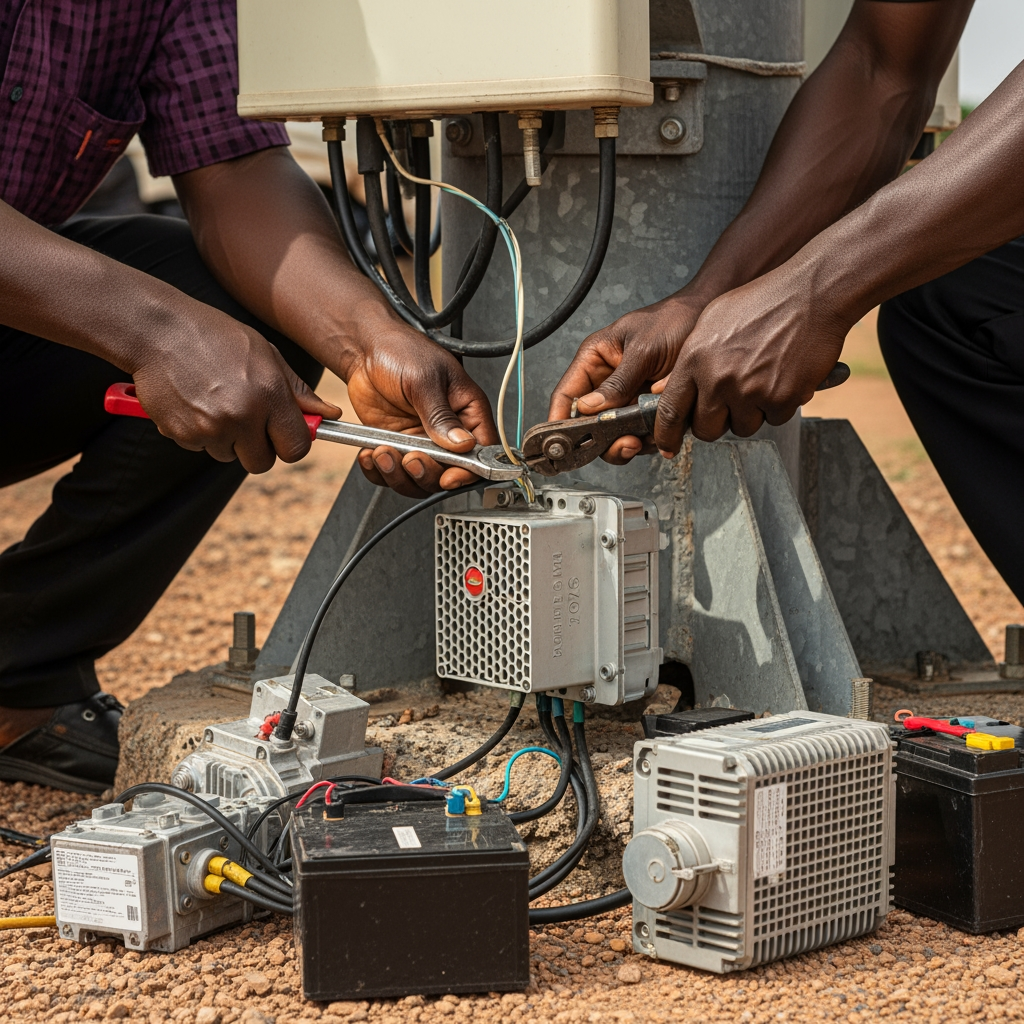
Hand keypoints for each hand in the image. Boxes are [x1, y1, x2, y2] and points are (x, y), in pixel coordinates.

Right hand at [131, 306, 339, 473]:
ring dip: (226, 439)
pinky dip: (199, 433)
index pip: (296, 448)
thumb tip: (329, 415)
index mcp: (268, 394)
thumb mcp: (266, 354)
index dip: (291, 444)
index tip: (283, 435)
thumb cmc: (215, 337)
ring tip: (215, 401)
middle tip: (247, 420)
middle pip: (261, 462)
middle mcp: (242, 415)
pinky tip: (195, 402)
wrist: (156, 329)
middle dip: (257, 448)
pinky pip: (200, 448)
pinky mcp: (182, 434)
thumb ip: (298, 391)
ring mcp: (210, 428)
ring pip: (228, 456)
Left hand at [341, 322, 497, 497]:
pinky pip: (393, 474)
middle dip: (427, 473)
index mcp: (467, 410)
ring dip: (400, 475)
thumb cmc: (401, 351)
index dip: (469, 471)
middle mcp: (448, 431)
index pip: (482, 452)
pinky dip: (379, 473)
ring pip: (420, 480)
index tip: (449, 476)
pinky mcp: (398, 446)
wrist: (366, 349)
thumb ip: (441, 415)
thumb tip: (464, 444)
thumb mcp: (423, 380)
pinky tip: (371, 455)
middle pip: (449, 473)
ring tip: (383, 452)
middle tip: (410, 457)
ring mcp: (422, 441)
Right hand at [548, 293, 705, 463]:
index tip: (560, 443)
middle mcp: (607, 382)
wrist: (712, 322)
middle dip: (603, 439)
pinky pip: (639, 434)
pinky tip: (658, 432)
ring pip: (614, 435)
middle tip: (623, 443)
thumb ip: (618, 382)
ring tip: (642, 438)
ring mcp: (627, 398)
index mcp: (595, 360)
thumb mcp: (643, 350)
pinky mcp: (647, 410)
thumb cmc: (675, 320)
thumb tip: (590, 409)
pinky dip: (647, 439)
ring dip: (627, 442)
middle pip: (589, 424)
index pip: (566, 396)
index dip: (559, 422)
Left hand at [653, 267, 847, 453]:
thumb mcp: (711, 322)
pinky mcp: (781, 399)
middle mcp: (719, 379)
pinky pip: (774, 420)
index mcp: (695, 359)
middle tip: (727, 405)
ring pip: (741, 428)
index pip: (670, 411)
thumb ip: (689, 359)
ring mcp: (750, 391)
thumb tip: (667, 390)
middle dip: (715, 423)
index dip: (666, 435)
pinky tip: (781, 377)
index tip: (667, 447)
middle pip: (705, 430)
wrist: (811, 294)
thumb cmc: (762, 303)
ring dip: (749, 414)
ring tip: (759, 381)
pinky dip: (778, 405)